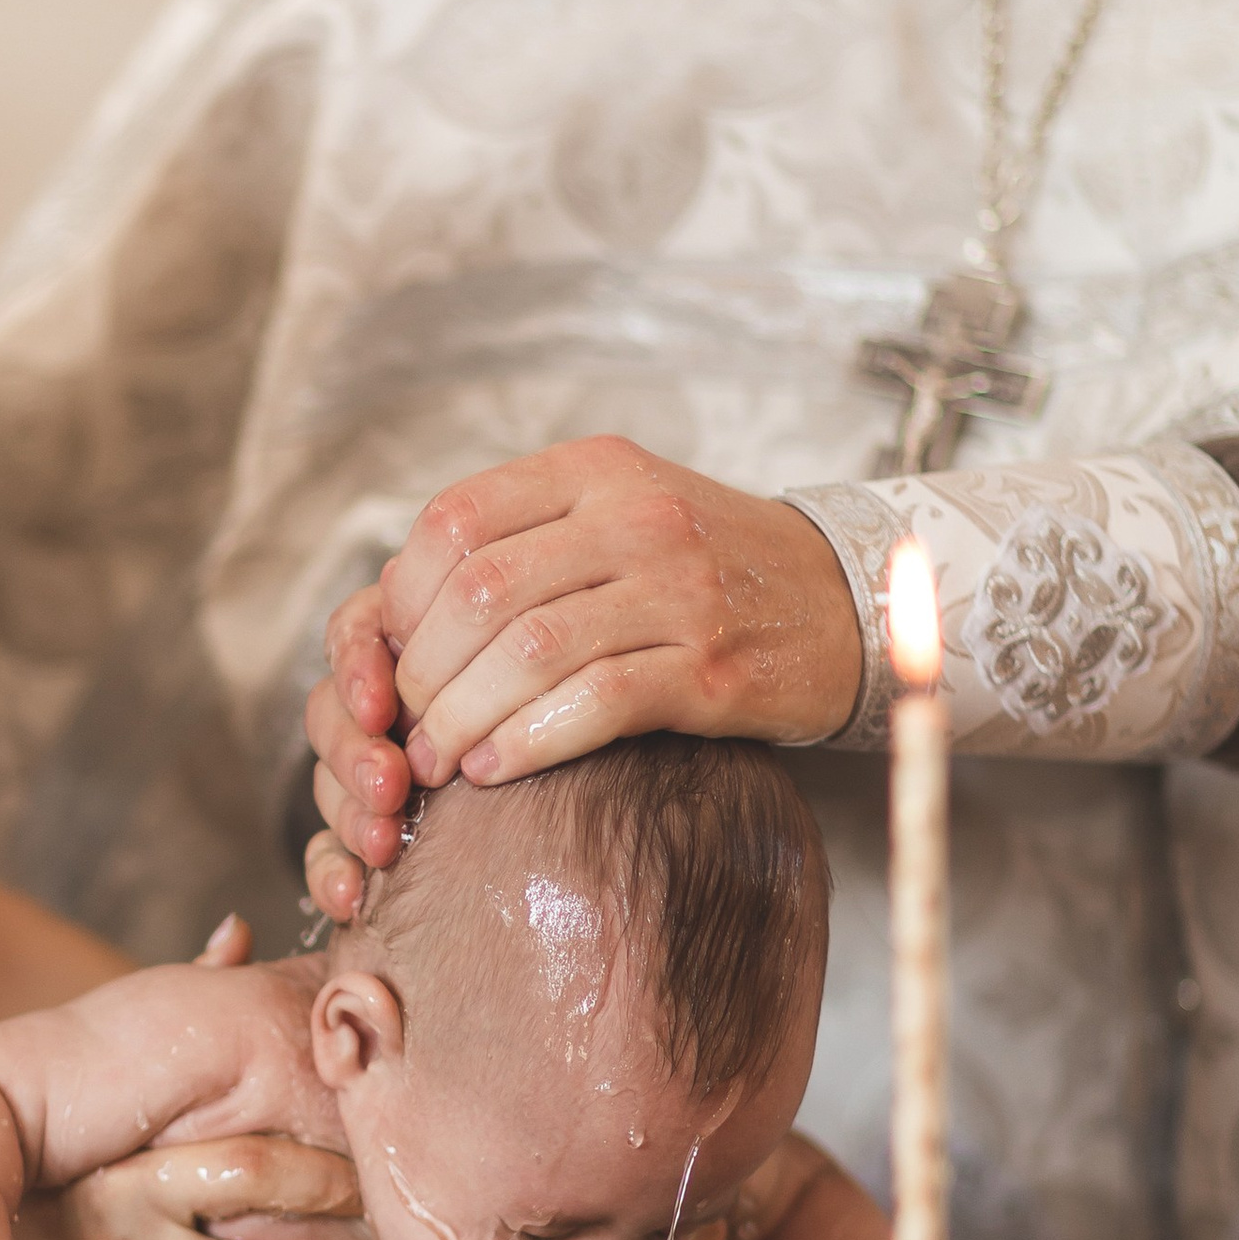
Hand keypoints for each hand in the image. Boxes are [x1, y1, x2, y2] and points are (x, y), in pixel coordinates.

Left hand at [301, 434, 862, 919]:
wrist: (845, 599)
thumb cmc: (707, 566)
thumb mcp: (619, 513)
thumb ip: (525, 539)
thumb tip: (404, 605)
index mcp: (595, 470)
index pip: (456, 520)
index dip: (404, 598)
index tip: (393, 655)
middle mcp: (636, 516)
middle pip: (482, 594)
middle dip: (425, 674)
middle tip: (407, 726)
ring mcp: (678, 591)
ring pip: (529, 652)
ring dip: (463, 718)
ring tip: (439, 760)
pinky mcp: (709, 669)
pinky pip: (594, 704)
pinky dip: (528, 742)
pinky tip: (494, 769)